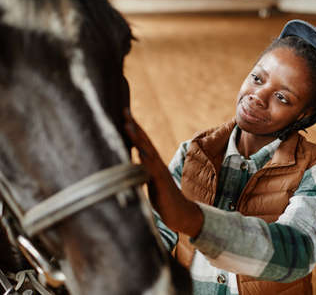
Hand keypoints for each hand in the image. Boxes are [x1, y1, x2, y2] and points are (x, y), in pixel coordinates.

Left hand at [124, 109, 203, 236]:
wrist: (182, 214)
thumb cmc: (164, 201)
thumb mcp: (150, 183)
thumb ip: (142, 173)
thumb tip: (131, 165)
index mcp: (153, 164)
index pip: (142, 143)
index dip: (134, 129)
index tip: (124, 114)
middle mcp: (157, 165)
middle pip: (145, 141)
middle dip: (134, 126)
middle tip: (124, 111)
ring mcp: (159, 173)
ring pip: (147, 151)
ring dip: (137, 138)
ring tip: (128, 125)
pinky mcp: (161, 183)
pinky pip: (152, 170)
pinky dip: (145, 160)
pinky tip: (138, 152)